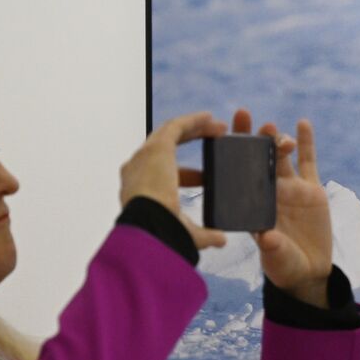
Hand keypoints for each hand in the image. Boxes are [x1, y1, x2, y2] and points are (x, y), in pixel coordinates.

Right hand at [119, 111, 228, 249]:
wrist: (149, 225)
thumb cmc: (161, 232)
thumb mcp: (186, 234)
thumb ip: (205, 236)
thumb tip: (221, 241)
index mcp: (140, 191)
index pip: (163, 175)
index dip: (187, 175)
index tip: (206, 178)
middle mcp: (138, 169)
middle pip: (166, 147)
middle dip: (191, 141)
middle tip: (215, 140)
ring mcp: (145, 155)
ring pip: (171, 133)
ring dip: (195, 127)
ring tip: (218, 127)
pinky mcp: (158, 146)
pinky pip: (176, 126)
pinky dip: (193, 121)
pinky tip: (210, 118)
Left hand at [232, 109, 332, 307]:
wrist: (310, 271)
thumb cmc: (285, 266)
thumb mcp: (278, 259)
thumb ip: (274, 248)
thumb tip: (268, 237)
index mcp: (252, 207)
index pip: (237, 177)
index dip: (229, 156)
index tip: (220, 136)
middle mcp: (268, 193)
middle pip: (257, 159)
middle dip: (249, 137)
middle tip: (241, 115)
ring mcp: (291, 189)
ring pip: (281, 157)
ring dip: (275, 139)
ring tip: (271, 126)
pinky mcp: (312, 190)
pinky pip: (309, 162)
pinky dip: (306, 142)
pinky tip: (302, 123)